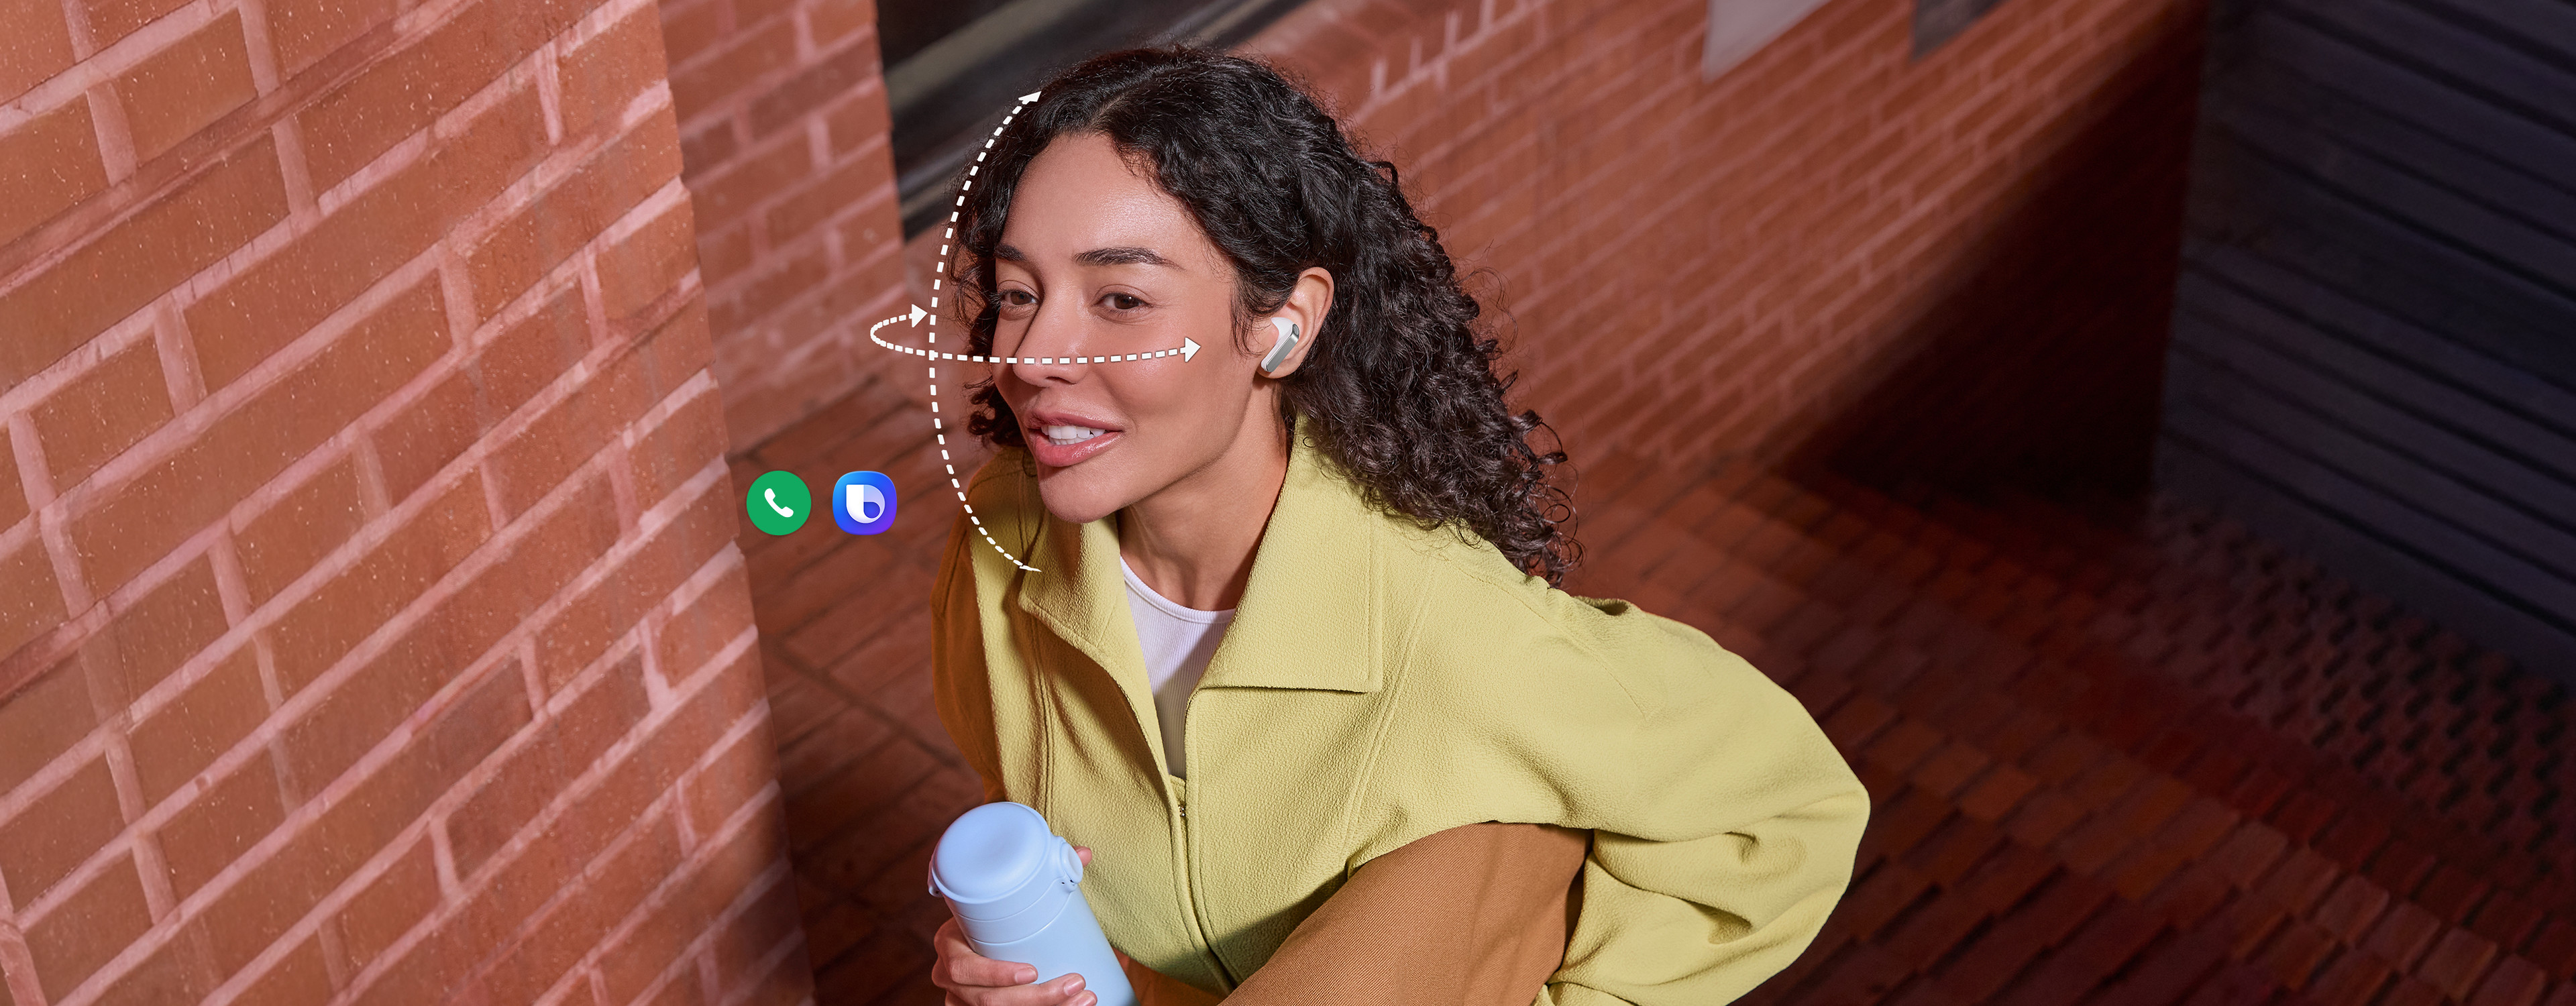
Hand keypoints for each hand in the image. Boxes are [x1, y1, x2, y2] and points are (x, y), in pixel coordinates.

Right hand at [933, 848, 1101, 1005]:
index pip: (964, 967)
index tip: (1033, 971)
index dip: (996, 973)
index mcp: (949, 944)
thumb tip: (1083, 854)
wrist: (982, 938)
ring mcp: (962, 1001)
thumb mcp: (1008, 898)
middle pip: (988, 1001)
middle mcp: (950, 978)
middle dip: (1037, 998)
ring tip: (1085, 998)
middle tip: (1077, 983)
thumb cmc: (997, 916)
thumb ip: (1044, 875)